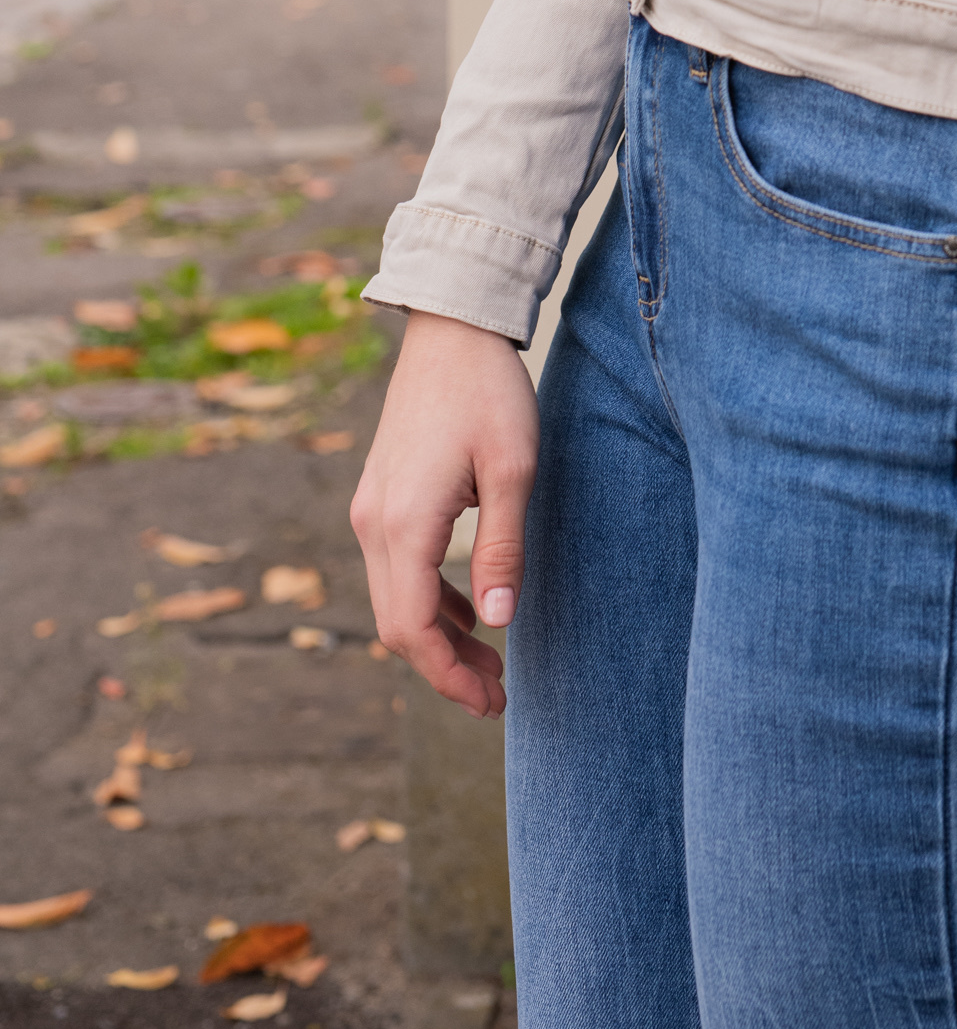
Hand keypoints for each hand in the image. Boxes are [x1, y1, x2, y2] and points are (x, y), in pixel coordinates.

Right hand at [350, 308, 539, 718]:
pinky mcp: (381, 494)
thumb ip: (502, 550)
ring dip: (439, 636)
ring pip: (396, 599)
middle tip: (498, 696)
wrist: (451, 325)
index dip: (449, 675)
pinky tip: (471, 611)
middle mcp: (373, 523)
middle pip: (398, 624)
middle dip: (445, 668)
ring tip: (490, 664)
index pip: (412, 629)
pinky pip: (398, 567)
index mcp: (403, 523)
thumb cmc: (489, 392)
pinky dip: (430, 599)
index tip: (491, 702)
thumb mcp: (513, 470)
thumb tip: (500, 625)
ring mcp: (371, 508)